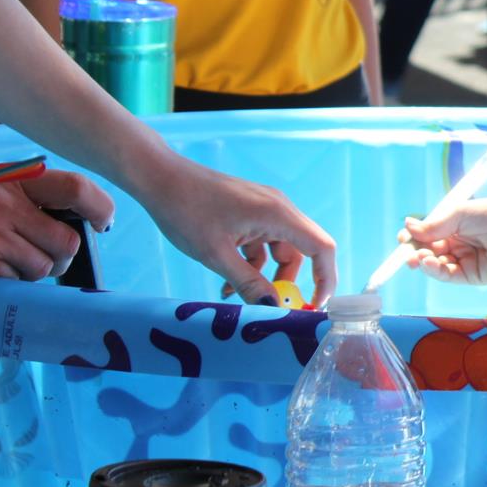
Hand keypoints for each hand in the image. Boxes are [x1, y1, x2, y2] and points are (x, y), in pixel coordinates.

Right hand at [0, 170, 113, 288]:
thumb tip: (60, 221)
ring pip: (42, 269)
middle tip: (48, 260)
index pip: (74, 189)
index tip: (102, 222)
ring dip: (31, 274)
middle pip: (66, 242)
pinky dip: (6, 285)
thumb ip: (20, 199)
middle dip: (60, 258)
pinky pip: (13, 283)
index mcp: (14, 180)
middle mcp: (8, 206)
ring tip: (7, 265)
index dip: (99, 207)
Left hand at [130, 158, 337, 306]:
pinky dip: (251, 264)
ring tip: (238, 295)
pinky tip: (227, 281)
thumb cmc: (186, 211)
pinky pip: (262, 243)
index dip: (326, 277)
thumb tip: (272, 308)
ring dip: (265, 275)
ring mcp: (264, 209)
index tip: (317, 305)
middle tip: (275, 308)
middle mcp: (278, 209)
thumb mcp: (215, 254)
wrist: (160, 178)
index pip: (321, 247)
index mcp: (277, 214)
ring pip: (280, 249)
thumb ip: (247, 282)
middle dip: (290, 281)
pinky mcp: (250, 211)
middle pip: (303, 250)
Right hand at [402, 199, 486, 285]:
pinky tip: (427, 263)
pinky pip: (447, 275)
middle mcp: (457, 244)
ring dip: (422, 262)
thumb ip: (435, 224)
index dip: (414, 237)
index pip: (427, 234)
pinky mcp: (471, 276)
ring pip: (435, 265)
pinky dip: (434, 271)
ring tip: (418, 257)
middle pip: (428, 251)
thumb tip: (408, 226)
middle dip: (414, 252)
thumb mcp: (462, 214)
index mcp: (455, 226)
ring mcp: (464, 261)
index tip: (403, 237)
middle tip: (406, 251)